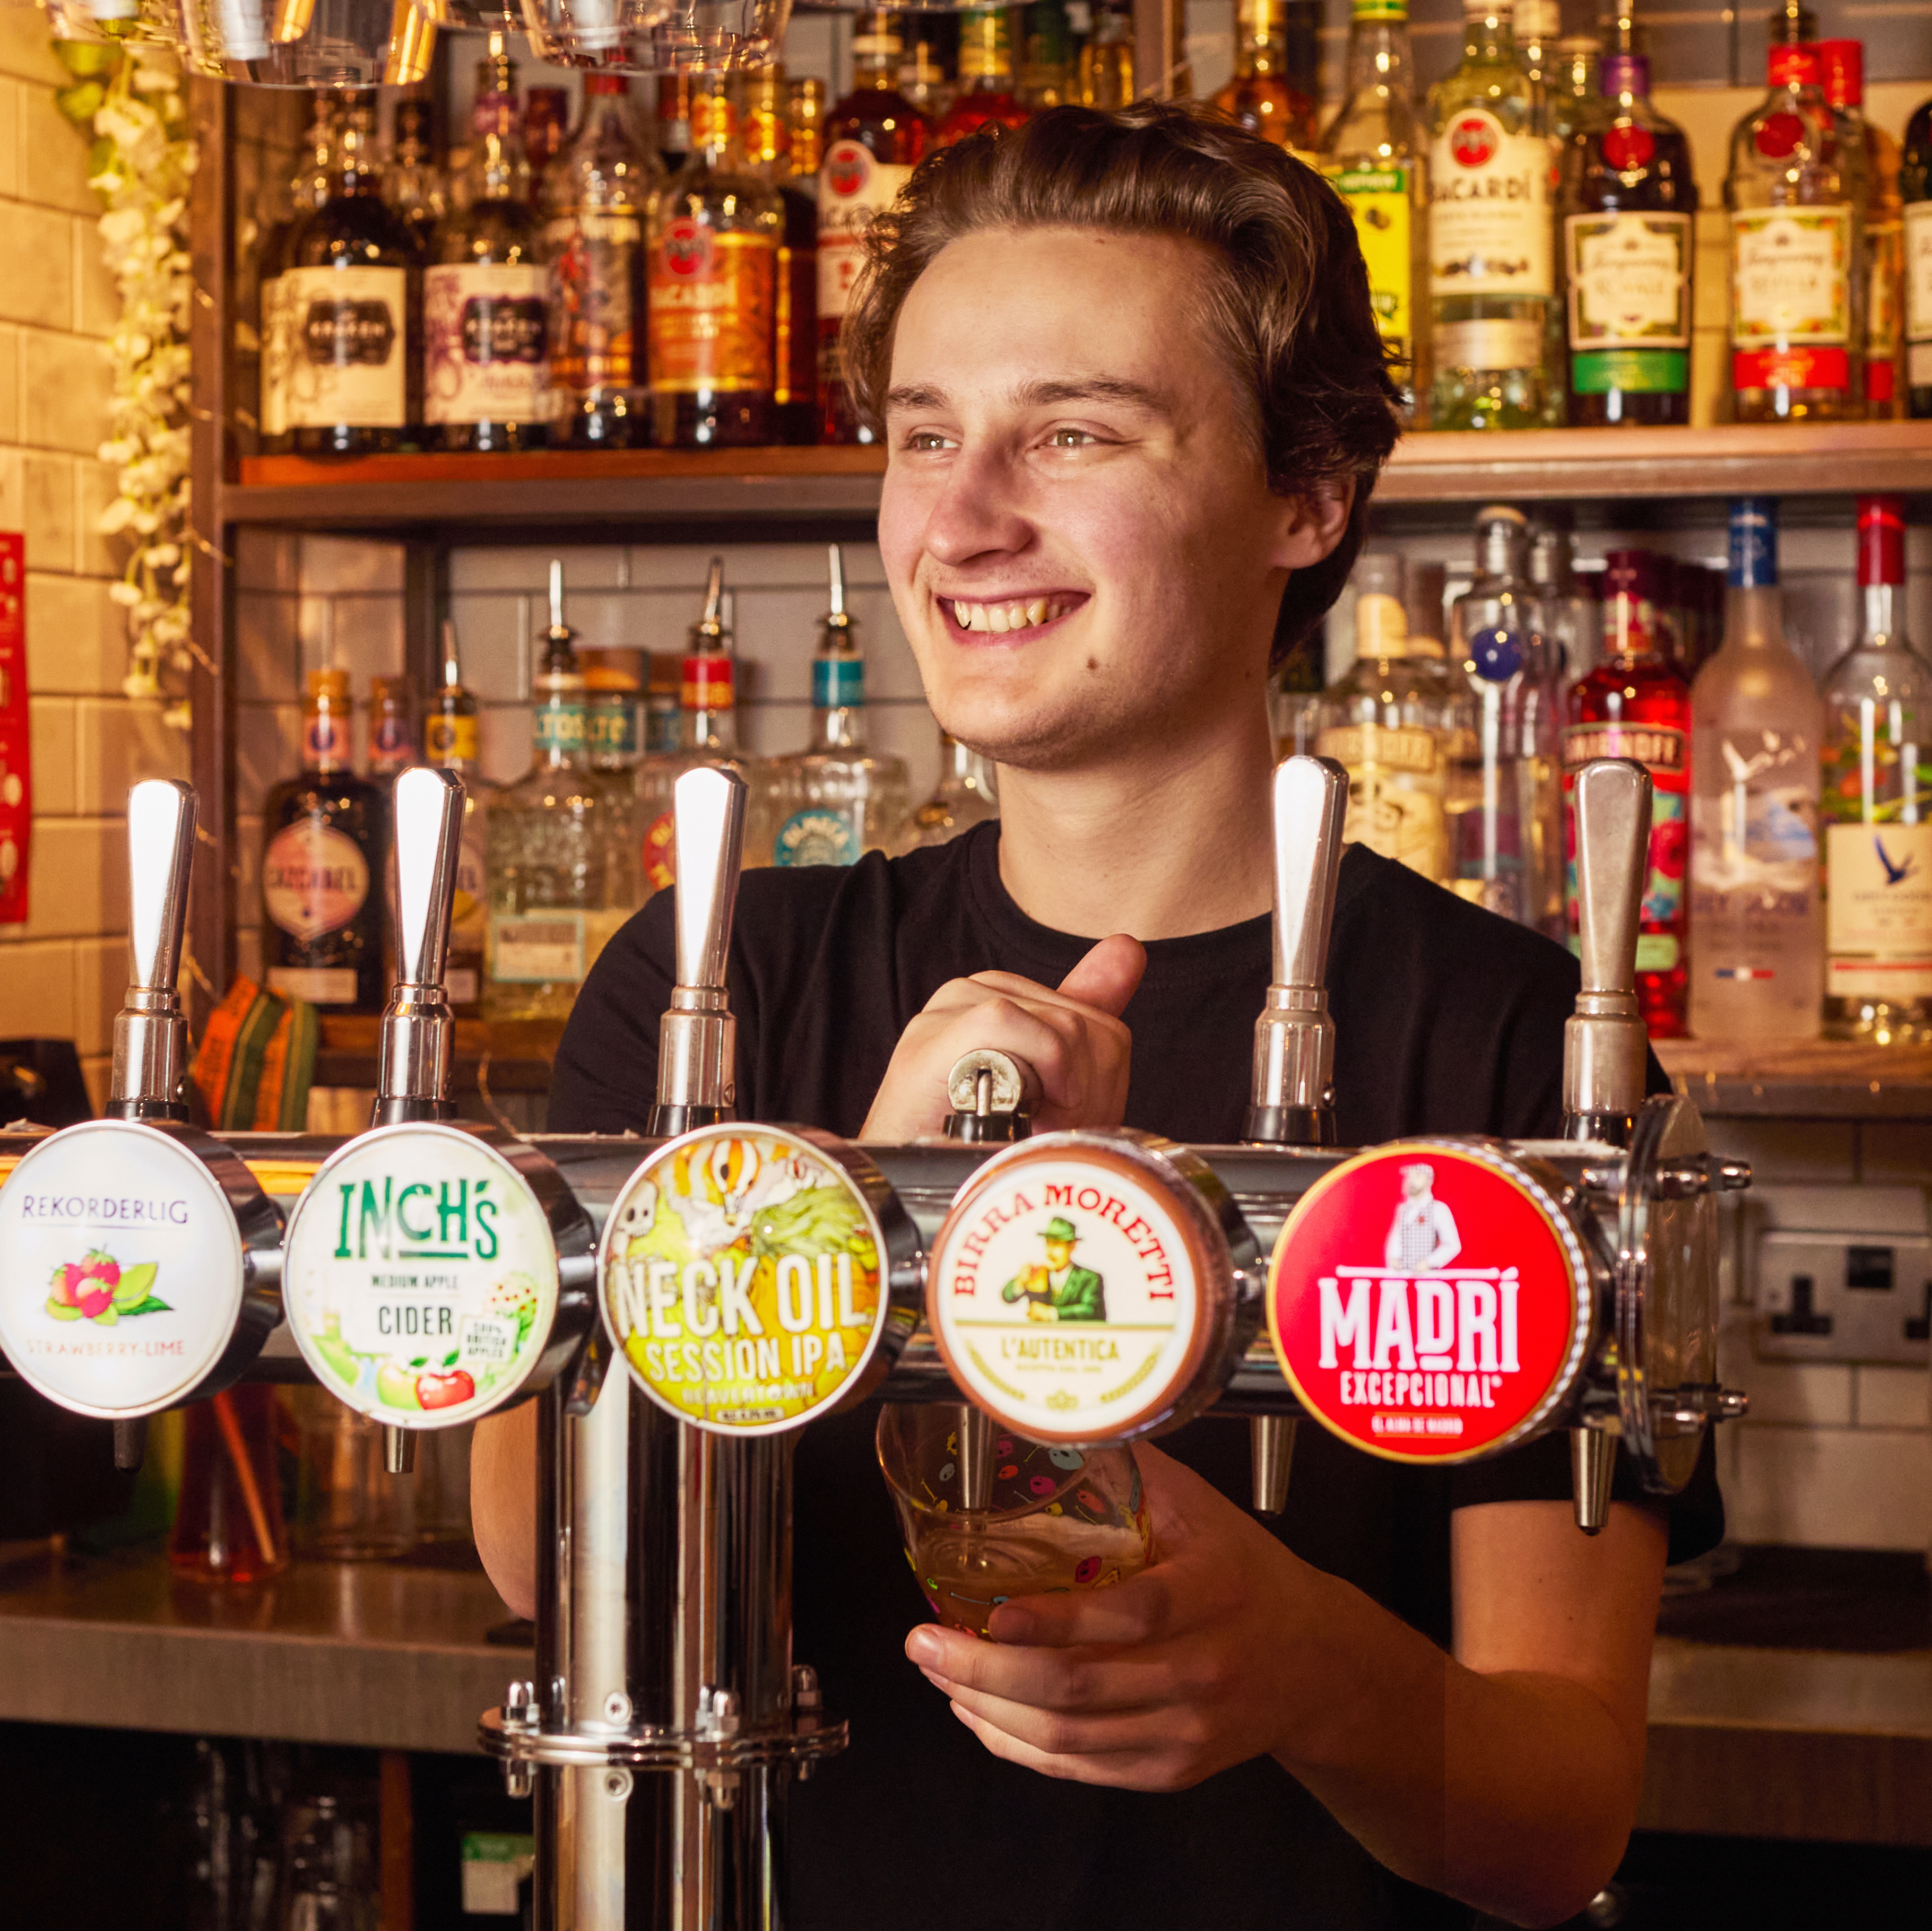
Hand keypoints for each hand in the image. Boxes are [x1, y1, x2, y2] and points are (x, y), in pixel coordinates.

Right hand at [859, 933, 1145, 1141]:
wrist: (921, 1191)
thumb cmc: (988, 1146)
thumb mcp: (1058, 1080)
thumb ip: (1088, 1011)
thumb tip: (1128, 948)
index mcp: (1004, 995)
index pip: (1094, 1017)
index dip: (1099, 1079)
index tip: (1067, 1118)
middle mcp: (973, 992)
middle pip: (1082, 1023)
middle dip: (1083, 1091)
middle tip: (1046, 1129)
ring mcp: (947, 1011)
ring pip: (1057, 1024)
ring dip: (1060, 1092)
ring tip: (1027, 1127)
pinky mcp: (930, 1037)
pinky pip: (1004, 1021)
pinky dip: (1030, 1067)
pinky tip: (1020, 1107)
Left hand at [903, 1445, 1320, 1792]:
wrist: (1313, 1663)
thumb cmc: (1244, 1572)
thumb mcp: (1202, 1509)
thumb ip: (1131, 1467)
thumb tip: (1051, 1417)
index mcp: (1214, 1593)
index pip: (1134, 1614)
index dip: (1060, 1621)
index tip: (996, 1613)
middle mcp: (1203, 1671)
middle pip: (1082, 1688)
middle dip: (988, 1671)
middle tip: (925, 1643)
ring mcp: (1186, 1732)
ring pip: (1070, 1739)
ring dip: (989, 1709)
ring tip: (938, 1673)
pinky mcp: (1169, 1770)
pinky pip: (1079, 1770)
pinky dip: (1017, 1746)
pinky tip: (978, 1712)